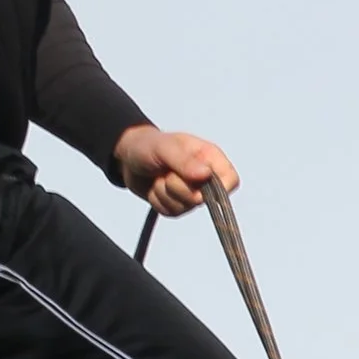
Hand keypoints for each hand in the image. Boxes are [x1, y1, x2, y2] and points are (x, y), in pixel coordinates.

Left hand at [114, 125, 238, 216]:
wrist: (128, 157)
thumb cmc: (148, 145)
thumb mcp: (164, 148)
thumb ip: (184, 161)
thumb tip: (205, 175)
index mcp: (209, 158)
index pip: (231, 180)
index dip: (220, 189)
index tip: (199, 186)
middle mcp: (204, 177)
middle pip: (205, 199)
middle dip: (179, 188)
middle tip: (166, 172)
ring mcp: (192, 193)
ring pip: (185, 208)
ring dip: (165, 193)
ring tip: (158, 176)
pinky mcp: (177, 205)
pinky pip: (172, 213)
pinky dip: (158, 201)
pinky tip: (154, 187)